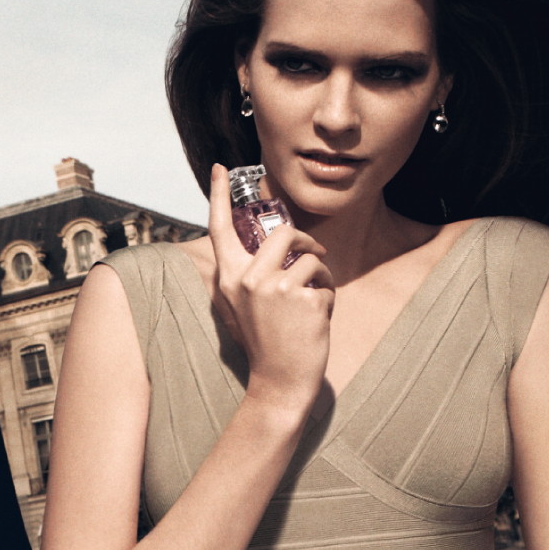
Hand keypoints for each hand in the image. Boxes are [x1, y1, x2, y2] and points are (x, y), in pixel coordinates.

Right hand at [202, 162, 335, 411]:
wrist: (279, 381)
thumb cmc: (264, 344)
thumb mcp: (241, 308)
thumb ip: (247, 276)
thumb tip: (264, 246)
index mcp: (228, 279)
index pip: (219, 228)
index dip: (220, 196)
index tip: (221, 168)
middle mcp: (246, 279)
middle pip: (282, 233)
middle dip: (305, 241)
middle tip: (315, 254)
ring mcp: (274, 288)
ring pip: (309, 257)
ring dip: (320, 275)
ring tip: (314, 301)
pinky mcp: (302, 298)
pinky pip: (325, 282)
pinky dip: (328, 297)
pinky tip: (318, 321)